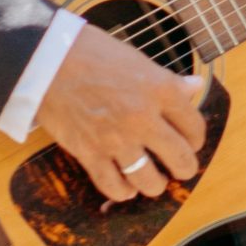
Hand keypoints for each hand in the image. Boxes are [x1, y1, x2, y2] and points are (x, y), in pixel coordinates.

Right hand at [33, 24, 209, 202]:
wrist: (48, 61)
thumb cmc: (94, 53)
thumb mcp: (140, 61)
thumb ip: (169, 81)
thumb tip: (195, 88)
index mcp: (162, 90)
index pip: (194, 126)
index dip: (197, 139)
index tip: (192, 142)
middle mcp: (144, 118)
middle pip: (180, 158)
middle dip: (185, 168)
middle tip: (180, 169)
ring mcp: (117, 139)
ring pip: (149, 180)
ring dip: (155, 184)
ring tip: (154, 181)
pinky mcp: (89, 153)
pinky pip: (113, 186)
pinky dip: (122, 192)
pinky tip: (126, 189)